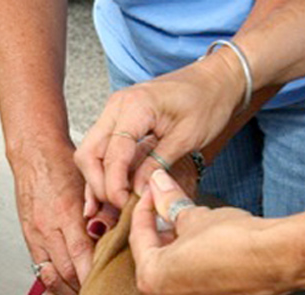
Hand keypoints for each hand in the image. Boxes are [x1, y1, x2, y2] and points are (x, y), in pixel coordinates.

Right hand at [10, 138, 95, 294]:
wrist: (33, 154)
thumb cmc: (63, 166)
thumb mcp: (89, 185)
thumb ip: (104, 212)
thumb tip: (121, 238)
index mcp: (67, 213)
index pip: (82, 253)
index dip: (94, 277)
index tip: (108, 292)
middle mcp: (48, 228)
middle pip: (67, 271)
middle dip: (84, 292)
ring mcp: (36, 236)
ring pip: (53, 277)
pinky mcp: (29, 240)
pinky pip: (40, 273)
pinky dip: (52, 294)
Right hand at [75, 53, 244, 211]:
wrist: (216, 79)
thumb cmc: (208, 100)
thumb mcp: (187, 137)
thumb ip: (158, 165)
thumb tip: (137, 192)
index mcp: (134, 106)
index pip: (112, 154)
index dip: (114, 185)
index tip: (124, 204)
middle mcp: (116, 106)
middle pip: (88, 154)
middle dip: (98, 184)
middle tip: (117, 206)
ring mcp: (113, 112)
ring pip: (89, 153)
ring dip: (97, 180)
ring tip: (112, 203)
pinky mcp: (117, 121)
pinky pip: (101, 150)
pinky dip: (103, 171)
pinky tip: (109, 191)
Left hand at [130, 170, 293, 294]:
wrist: (280, 259)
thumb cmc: (235, 242)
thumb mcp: (194, 216)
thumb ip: (169, 202)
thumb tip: (158, 185)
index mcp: (151, 280)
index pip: (139, 238)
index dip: (145, 209)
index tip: (151, 192)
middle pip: (153, 258)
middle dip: (158, 230)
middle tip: (164, 205)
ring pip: (173, 273)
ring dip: (174, 247)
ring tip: (183, 222)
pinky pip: (193, 285)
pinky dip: (191, 265)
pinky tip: (201, 245)